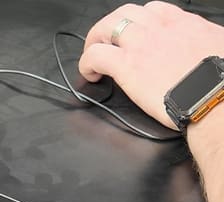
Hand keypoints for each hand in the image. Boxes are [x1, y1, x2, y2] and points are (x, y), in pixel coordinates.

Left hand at [79, 1, 223, 128]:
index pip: (152, 10)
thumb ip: (200, 42)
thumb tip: (201, 48)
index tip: (134, 35)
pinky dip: (87, 63)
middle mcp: (158, 28)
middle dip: (110, 28)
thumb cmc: (219, 79)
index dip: (138, 22)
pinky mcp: (126, 65)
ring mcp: (140, 44)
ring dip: (95, 41)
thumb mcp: (217, 45)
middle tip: (106, 44)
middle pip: (124, 14)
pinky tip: (91, 74)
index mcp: (181, 23)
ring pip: (105, 28)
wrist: (215, 95)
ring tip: (94, 57)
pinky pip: (95, 55)